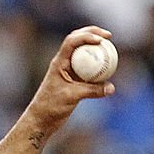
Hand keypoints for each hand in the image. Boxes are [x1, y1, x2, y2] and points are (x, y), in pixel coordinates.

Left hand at [25, 26, 115, 144]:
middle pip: (77, 41)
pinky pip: (89, 68)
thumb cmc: (51, 106)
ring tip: (111, 47)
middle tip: (108, 36)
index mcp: (59, 62)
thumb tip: (111, 88)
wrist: (41, 119)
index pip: (72, 41)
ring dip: (96, 48)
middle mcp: (63, 63)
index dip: (87, 35)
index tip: (102, 39)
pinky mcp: (74, 80)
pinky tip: (110, 68)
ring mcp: (69, 71)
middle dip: (92, 33)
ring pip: (84, 53)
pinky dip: (99, 65)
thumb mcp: (72, 97)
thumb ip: (92, 91)